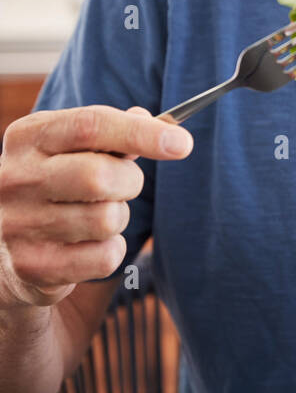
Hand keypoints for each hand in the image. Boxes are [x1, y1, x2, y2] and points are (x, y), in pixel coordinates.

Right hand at [0, 104, 192, 306]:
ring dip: (118, 218)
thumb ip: (114, 133)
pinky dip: (111, 251)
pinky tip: (88, 245)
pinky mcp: (32, 266)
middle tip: (125, 185)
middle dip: (130, 182)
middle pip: (100, 175)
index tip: (181, 143)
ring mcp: (18, 224)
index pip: (90, 125)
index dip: (141, 133)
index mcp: (27, 137)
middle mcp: (14, 177)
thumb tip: (162, 125)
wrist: (6, 248)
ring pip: (107, 219)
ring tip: (97, 216)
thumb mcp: (72, 149)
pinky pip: (104, 257)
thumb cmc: (55, 185)